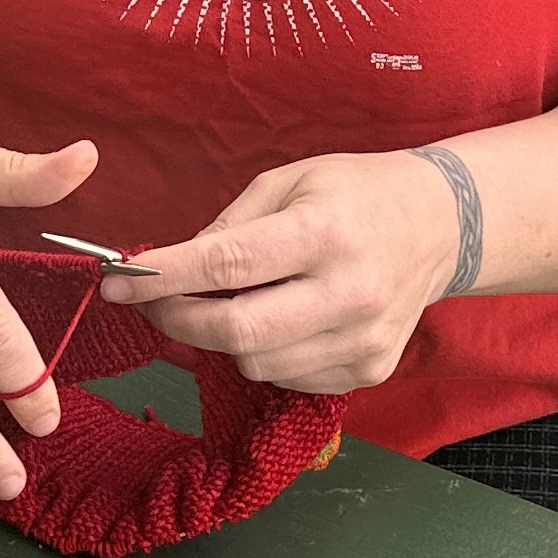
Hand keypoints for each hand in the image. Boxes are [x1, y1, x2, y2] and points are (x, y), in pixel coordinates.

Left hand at [123, 150, 469, 398]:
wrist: (440, 225)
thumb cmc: (356, 193)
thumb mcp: (290, 181)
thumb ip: (228, 226)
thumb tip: (167, 267)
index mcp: (326, 232)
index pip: (227, 265)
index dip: (163, 278)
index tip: (117, 282)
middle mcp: (350, 291)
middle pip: (238, 331)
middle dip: (179, 321)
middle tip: (154, 303)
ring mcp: (364, 338)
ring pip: (258, 363)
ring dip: (223, 339)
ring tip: (225, 304)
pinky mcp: (370, 368)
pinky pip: (289, 377)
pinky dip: (266, 353)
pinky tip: (278, 318)